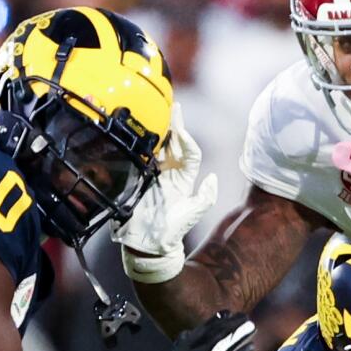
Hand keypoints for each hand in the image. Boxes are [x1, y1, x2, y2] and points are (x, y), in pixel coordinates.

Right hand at [113, 103, 218, 282]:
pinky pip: (140, 158)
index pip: (189, 152)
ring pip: (157, 148)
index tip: (181, 130)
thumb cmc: (173, 230)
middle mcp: (168, 173)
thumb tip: (212, 178)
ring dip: (159, 130)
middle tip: (173, 107)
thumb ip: (206, 196)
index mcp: (183, 178)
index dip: (187, 140)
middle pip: (172, 144)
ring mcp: (152, 175)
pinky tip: (143, 133)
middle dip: (173, 125)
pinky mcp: (137, 179)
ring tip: (159, 112)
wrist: (149, 244)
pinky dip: (142, 145)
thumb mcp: (194, 212)